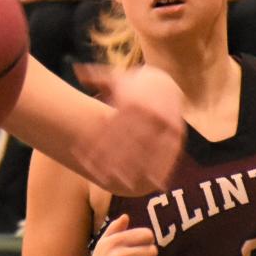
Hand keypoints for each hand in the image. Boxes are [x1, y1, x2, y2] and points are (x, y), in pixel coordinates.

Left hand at [71, 63, 184, 195]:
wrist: (165, 81)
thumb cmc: (132, 86)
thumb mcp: (115, 77)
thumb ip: (96, 77)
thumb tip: (77, 70)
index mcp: (131, 101)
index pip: (109, 127)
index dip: (96, 144)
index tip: (83, 160)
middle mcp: (149, 113)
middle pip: (127, 141)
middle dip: (112, 160)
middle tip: (98, 177)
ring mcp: (165, 123)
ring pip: (147, 150)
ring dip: (135, 168)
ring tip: (122, 185)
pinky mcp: (177, 132)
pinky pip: (168, 153)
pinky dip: (161, 167)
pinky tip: (153, 183)